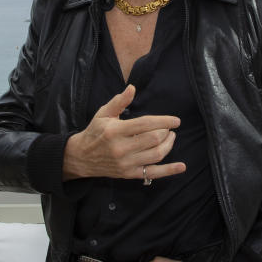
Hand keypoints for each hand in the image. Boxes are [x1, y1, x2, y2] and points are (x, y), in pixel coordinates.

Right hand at [62, 85, 185, 181]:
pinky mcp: (129, 174)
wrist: (81, 157)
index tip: (175, 120)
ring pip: (156, 155)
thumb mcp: (103, 114)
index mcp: (115, 131)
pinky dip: (169, 170)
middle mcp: (121, 148)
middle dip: (166, 132)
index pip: (145, 124)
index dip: (163, 121)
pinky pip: (152, 173)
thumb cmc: (95, 132)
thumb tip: (132, 87)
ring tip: (171, 138)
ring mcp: (126, 163)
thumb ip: (119, 101)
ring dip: (168, 145)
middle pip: (153, 139)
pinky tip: (181, 166)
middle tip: (169, 128)